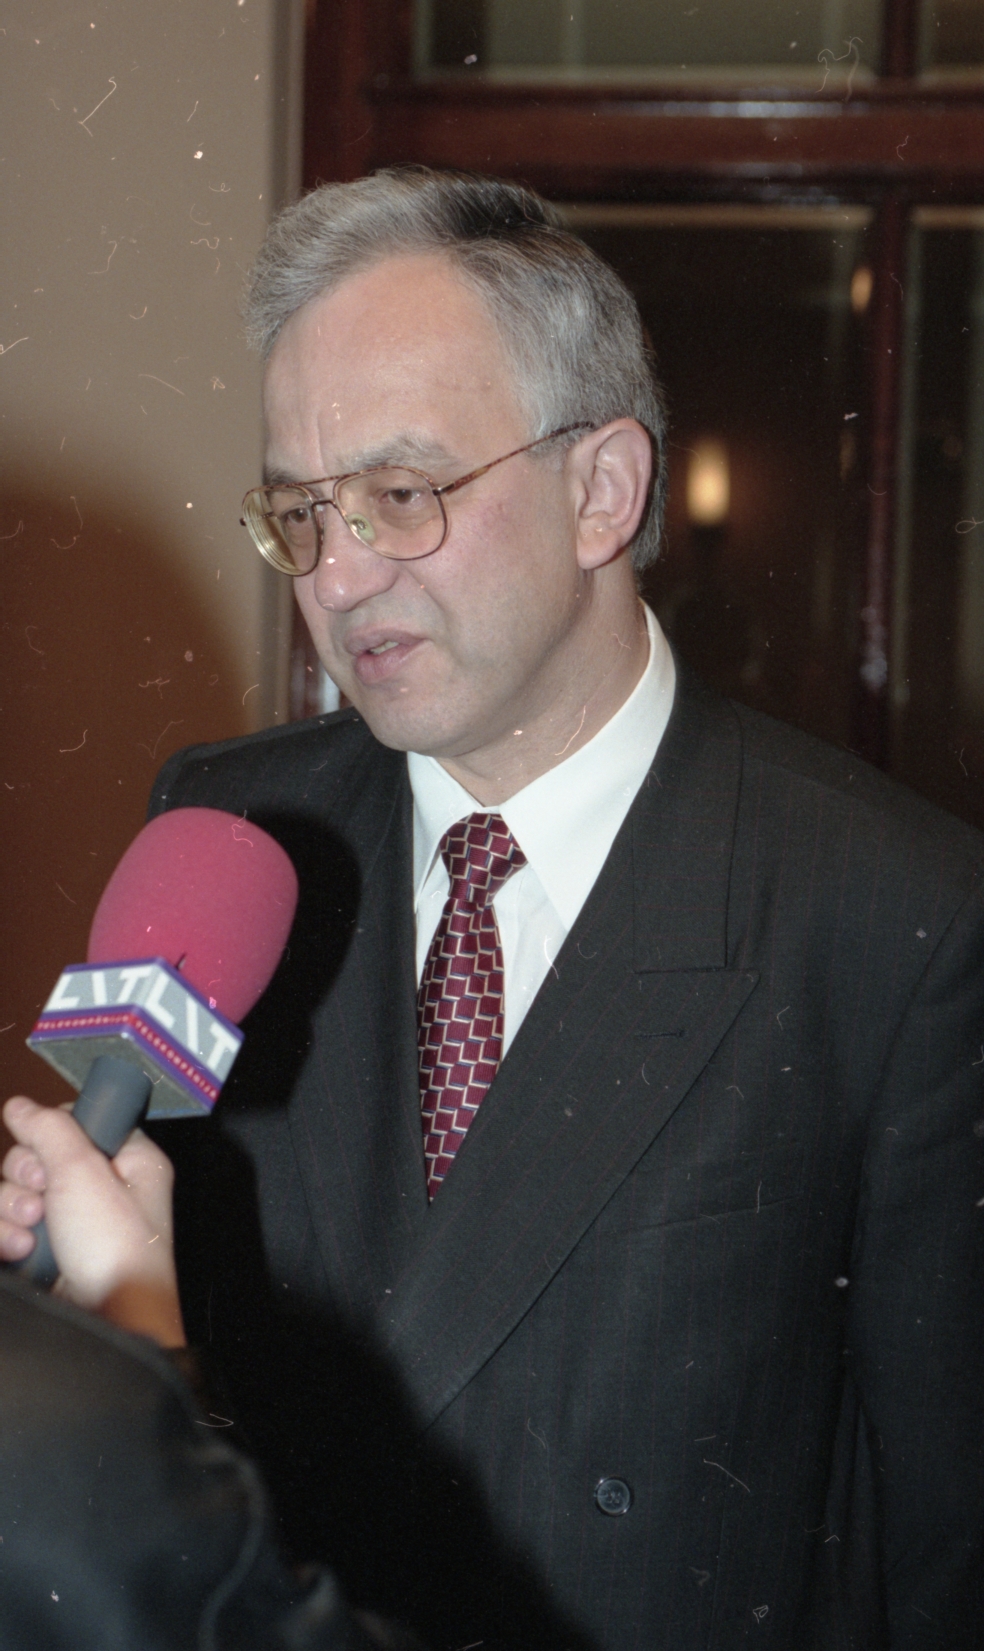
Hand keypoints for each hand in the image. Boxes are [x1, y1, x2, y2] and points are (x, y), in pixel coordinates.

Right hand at [0, 1096, 184, 1346]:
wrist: (106, 1324)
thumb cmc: (114, 1252)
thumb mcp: (83, 1172)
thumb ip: (50, 1129)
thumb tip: (21, 1105)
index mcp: (128, 1161)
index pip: (77, 1121)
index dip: (53, 1133)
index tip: (51, 1151)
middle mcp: (100, 1188)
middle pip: (35, 1157)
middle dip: (25, 1177)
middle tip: (42, 1200)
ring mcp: (69, 1223)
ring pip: (13, 1192)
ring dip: (11, 1209)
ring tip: (31, 1234)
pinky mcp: (42, 1253)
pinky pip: (5, 1226)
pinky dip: (5, 1236)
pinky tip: (20, 1252)